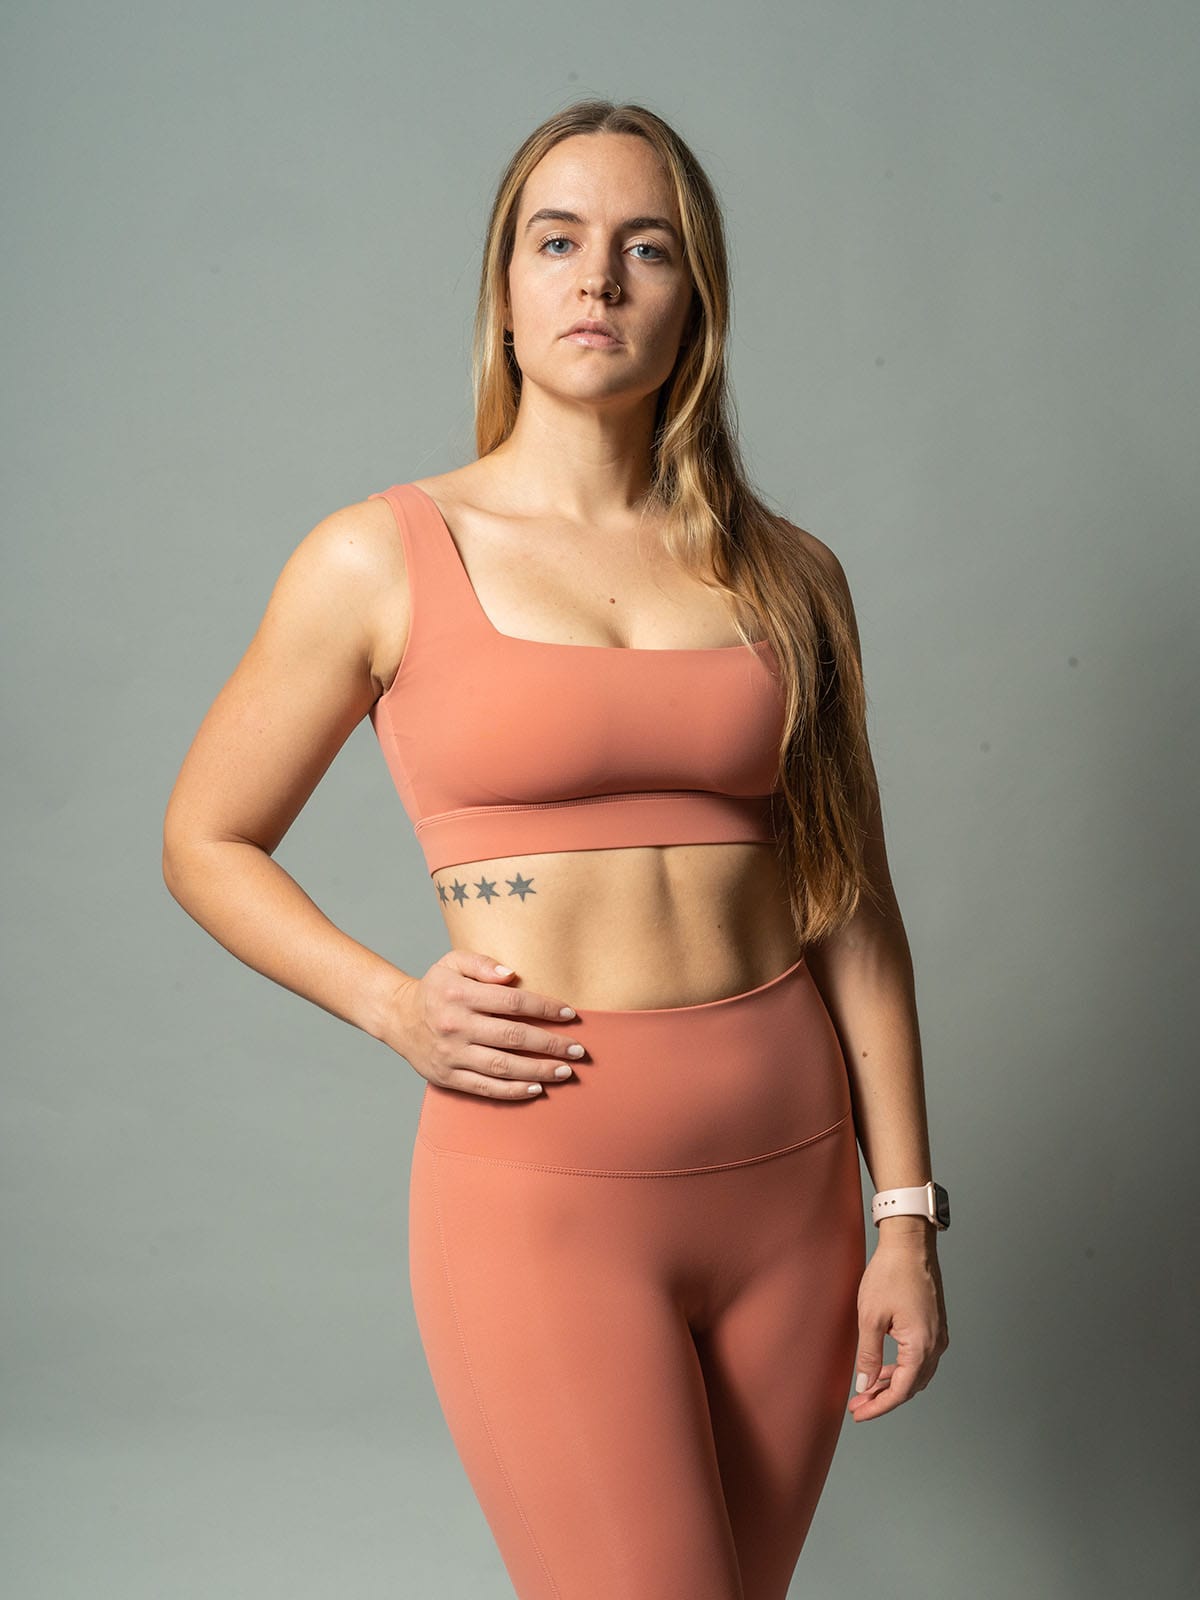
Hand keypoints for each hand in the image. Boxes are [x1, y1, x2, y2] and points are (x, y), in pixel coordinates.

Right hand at [385, 949, 588, 1097]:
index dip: (545, 1008)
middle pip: (513, 1037)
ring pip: (503, 1067)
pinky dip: (514, 1091)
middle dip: (551, 1044)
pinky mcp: (448, 1077)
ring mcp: (452, 1055)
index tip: (571, 1014)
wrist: (398, 1017)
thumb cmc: (436, 988)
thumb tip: (512, 974)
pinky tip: (537, 1089)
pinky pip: (486, 1088)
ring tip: (566, 1071)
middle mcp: (456, 1026)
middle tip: (579, 1049)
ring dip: (539, 1071)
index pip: (513, 1002)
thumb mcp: (453, 962)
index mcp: (460, 995)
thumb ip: (482, 963)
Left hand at [846, 1228, 948, 1421]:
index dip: (879, 1406)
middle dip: (884, 1398)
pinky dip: (902, 1369)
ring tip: (867, 1389)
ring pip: (917, 1374)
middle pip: (912, 1386)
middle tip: (858, 1404)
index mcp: (921, 1345)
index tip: (859, 1413)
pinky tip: (884, 1368)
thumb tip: (866, 1385)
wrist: (910, 1244)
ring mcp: (938, 1335)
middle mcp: (936, 1345)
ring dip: (893, 1384)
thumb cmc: (890, 1274)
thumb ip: (869, 1356)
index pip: (902, 1391)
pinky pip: (920, 1359)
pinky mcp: (935, 1326)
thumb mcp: (870, 1317)